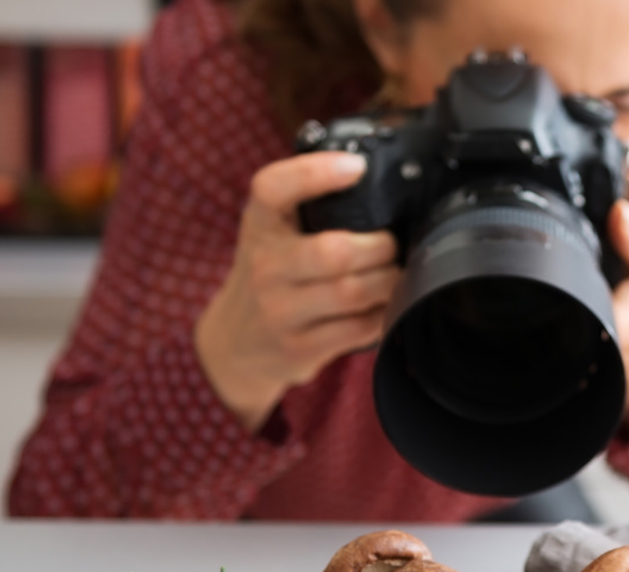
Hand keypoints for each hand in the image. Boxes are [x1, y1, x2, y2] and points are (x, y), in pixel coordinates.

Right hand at [194, 153, 400, 430]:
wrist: (235, 343)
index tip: (356, 167)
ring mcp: (280, 310)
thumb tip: (374, 175)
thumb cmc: (270, 275)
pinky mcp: (300, 347)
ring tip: (393, 274)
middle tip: (391, 245)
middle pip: (335, 251)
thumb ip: (309, 204)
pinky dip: (383, 314)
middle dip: (381, 246)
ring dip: (388, 282)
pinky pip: (359, 329)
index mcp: (260, 224)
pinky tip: (382, 305)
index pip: (274, 188)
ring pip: (352, 292)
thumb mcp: (272, 231)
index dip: (316, 173)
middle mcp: (265, 265)